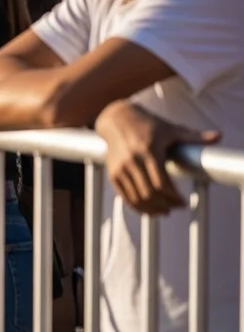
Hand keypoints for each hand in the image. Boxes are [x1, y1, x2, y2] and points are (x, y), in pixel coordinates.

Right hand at [96, 101, 220, 214]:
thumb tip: (219, 137)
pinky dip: (137, 207)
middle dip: (165, 205)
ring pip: (137, 198)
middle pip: (149, 194)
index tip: (183, 203)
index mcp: (149, 151)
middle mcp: (132, 161)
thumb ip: (194, 136)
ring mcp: (120, 169)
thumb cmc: (148, 125)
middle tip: (175, 208)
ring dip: (151, 209)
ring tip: (164, 211)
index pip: (161, 183)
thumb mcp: (171, 129)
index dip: (174, 197)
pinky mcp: (113, 174)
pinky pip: (125, 197)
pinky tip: (149, 209)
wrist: (117, 120)